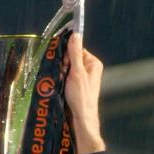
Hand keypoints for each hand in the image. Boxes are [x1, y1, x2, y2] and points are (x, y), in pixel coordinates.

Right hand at [65, 33, 104, 153]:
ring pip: (66, 69)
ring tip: (62, 84)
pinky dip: (60, 82)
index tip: (64, 64)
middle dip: (63, 66)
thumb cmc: (82, 98)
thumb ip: (75, 53)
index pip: (77, 49)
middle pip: (70, 59)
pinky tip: (61, 88)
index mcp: (93, 64)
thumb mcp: (77, 72)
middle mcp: (88, 70)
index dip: (68, 55)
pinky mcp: (75, 87)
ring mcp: (82, 79)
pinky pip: (65, 78)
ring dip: (60, 75)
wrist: (81, 119)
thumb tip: (75, 34)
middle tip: (63, 76)